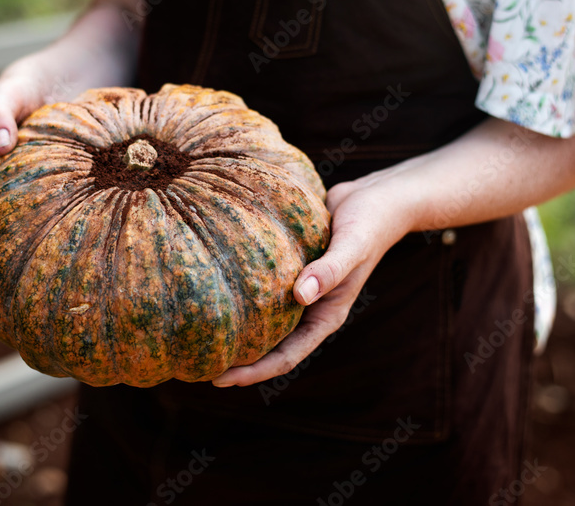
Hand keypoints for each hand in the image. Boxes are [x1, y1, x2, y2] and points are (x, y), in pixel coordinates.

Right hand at [0, 55, 82, 272]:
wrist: (79, 69)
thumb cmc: (38, 76)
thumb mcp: (15, 86)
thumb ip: (1, 110)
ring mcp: (20, 180)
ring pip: (4, 223)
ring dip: (4, 250)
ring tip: (19, 279)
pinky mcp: (51, 181)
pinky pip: (40, 214)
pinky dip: (38, 234)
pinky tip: (57, 252)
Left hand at [212, 173, 407, 386]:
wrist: (377, 197)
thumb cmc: (370, 222)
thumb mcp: (353, 245)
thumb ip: (330, 270)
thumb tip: (300, 295)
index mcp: (326, 315)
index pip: (287, 356)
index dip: (255, 371)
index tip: (221, 379)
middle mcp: (310, 308)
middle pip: (270, 344)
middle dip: (238, 358)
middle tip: (197, 362)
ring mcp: (299, 289)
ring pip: (264, 317)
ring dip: (237, 328)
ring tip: (198, 330)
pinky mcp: (290, 267)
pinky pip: (262, 287)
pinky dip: (242, 293)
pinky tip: (215, 287)